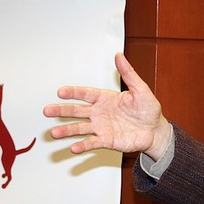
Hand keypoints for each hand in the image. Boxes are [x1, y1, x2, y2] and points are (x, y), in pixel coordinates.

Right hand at [43, 53, 171, 159]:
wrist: (156, 131)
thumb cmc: (148, 110)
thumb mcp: (140, 89)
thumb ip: (128, 73)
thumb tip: (119, 56)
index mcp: (106, 98)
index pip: (85, 94)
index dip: (73, 93)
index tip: (60, 92)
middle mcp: (100, 113)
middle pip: (77, 111)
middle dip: (61, 110)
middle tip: (47, 111)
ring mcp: (101, 127)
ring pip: (80, 128)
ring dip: (67, 130)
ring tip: (54, 133)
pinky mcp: (106, 140)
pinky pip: (92, 143)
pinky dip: (82, 145)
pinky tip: (73, 147)